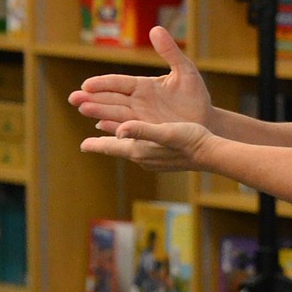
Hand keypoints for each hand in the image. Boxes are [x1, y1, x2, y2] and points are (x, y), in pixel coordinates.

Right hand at [69, 26, 211, 134]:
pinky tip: (101, 127)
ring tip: (83, 109)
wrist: (205, 121)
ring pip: (115, 113)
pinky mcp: (145, 131)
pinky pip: (126, 129)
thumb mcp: (185, 71)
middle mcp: (137, 101)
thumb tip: (155, 29)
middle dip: (92, 99)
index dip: (103, 84)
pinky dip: (114, 128)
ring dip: (99, 112)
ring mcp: (139, 117)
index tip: (87, 84)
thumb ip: (170, 52)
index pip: (118, 83)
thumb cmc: (195, 96)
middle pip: (111, 99)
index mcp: (143, 86)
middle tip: (74, 99)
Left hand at [80, 118, 212, 171]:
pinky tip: (135, 142)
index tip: (82, 145)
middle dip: (101, 144)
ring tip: (107, 140)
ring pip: (128, 150)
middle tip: (86, 143)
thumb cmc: (188, 140)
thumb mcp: (164, 132)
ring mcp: (153, 160)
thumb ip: (141, 130)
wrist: (210, 153)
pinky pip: (140, 150)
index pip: (111, 148)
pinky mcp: (163, 159)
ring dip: (116, 144)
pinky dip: (131, 144)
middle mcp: (143, 158)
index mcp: (139, 150)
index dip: (95, 145)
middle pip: (116, 150)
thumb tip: (119, 131)